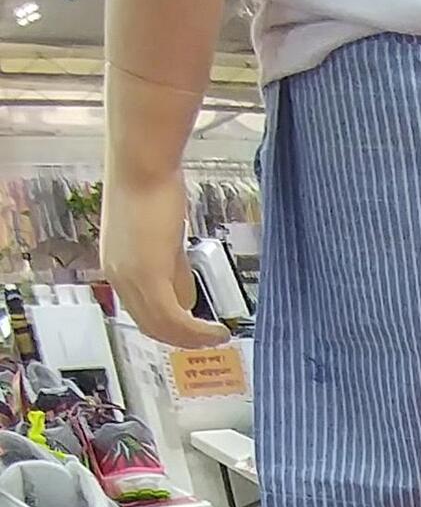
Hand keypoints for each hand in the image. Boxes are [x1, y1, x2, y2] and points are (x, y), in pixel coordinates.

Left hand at [98, 168, 227, 348]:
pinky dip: (197, 332)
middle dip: (183, 339)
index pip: (141, 313)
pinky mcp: (149, 277)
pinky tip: (217, 330)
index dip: (169, 328)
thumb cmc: (150, 185)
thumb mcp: (161, 236)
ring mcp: (132, 279)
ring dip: (193, 339)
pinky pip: (175, 319)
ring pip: (163, 328)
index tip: (194, 331)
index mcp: (116, 266)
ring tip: (218, 337)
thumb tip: (185, 296)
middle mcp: (118, 277)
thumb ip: (171, 268)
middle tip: (210, 341)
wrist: (142, 165)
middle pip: (151, 326)